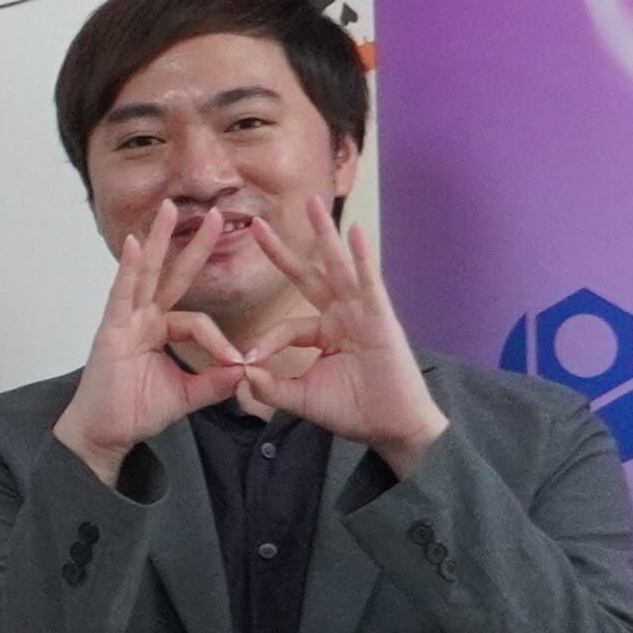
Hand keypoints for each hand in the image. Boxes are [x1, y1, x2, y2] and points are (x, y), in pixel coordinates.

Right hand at [47, 199, 244, 481]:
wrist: (104, 435)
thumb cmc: (135, 413)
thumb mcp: (188, 394)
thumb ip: (217, 381)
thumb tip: (249, 370)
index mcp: (158, 332)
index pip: (198, 321)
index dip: (221, 340)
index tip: (239, 363)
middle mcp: (141, 320)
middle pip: (171, 275)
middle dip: (193, 244)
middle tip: (218, 214)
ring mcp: (123, 322)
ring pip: (147, 275)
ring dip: (159, 240)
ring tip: (169, 209)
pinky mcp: (110, 331)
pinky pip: (122, 294)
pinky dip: (129, 270)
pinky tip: (136, 245)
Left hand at [227, 195, 447, 469]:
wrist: (392, 429)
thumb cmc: (353, 411)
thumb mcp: (300, 398)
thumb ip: (269, 386)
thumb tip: (240, 372)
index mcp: (325, 333)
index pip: (285, 327)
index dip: (263, 343)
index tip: (245, 362)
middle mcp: (343, 316)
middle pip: (309, 276)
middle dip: (283, 251)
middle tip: (258, 222)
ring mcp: (364, 314)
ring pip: (338, 268)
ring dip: (325, 235)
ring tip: (312, 204)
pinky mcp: (382, 319)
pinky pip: (369, 283)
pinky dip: (362, 257)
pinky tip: (355, 231)